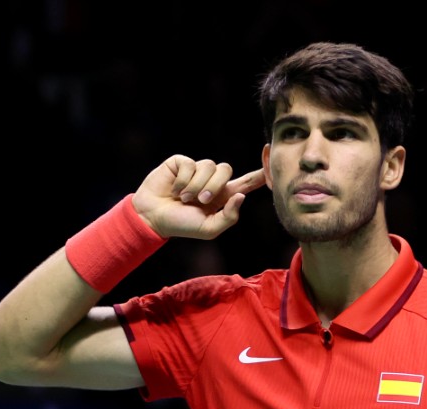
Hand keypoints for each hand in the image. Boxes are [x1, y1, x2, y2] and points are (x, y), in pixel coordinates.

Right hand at [131, 156, 265, 239]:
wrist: (153, 218)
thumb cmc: (182, 226)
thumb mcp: (209, 229)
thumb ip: (228, 217)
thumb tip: (242, 196)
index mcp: (224, 195)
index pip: (247, 181)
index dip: (260, 173)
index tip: (273, 160)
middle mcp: (212, 180)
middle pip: (226, 170)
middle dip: (214, 186)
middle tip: (201, 200)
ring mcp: (196, 169)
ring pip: (209, 166)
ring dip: (196, 185)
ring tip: (184, 198)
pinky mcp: (181, 162)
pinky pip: (190, 164)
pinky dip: (183, 180)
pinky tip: (174, 189)